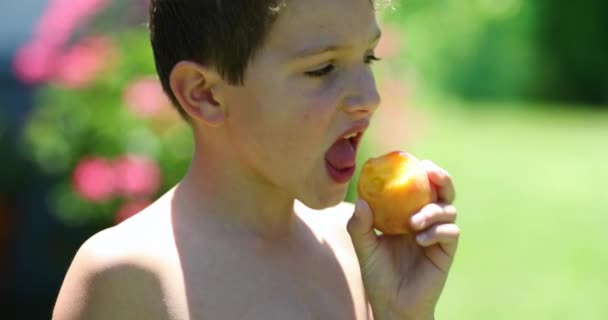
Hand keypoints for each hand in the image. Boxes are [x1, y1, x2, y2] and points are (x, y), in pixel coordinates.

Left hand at [347, 161, 459, 319]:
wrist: (391, 303)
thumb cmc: (377, 273)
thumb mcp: (363, 246)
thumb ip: (359, 225)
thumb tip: (361, 201)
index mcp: (407, 213)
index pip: (417, 185)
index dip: (419, 171)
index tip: (412, 160)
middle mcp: (425, 219)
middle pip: (442, 190)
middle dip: (440, 177)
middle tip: (430, 172)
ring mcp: (438, 234)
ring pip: (448, 209)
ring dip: (432, 209)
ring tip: (413, 222)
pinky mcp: (446, 250)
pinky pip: (451, 232)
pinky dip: (438, 230)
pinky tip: (420, 239)